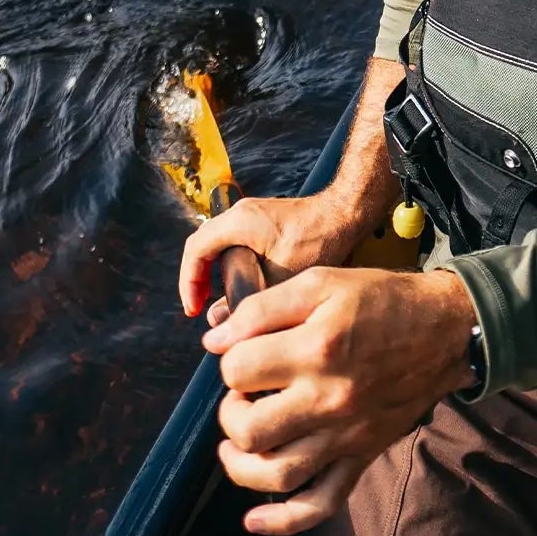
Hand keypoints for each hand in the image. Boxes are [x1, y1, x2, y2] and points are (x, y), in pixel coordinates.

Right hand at [179, 185, 382, 321]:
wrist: (348, 213)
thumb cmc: (319, 240)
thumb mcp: (281, 277)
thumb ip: (249, 299)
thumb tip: (221, 322)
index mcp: (238, 222)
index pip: (195, 250)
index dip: (189, 282)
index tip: (194, 308)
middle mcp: (240, 214)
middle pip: (205, 249)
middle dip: (201, 281)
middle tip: (205, 309)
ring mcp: (253, 216)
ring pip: (221, 248)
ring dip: (219, 275)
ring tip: (224, 304)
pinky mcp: (266, 223)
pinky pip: (238, 246)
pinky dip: (235, 268)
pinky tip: (247, 291)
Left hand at [204, 265, 477, 535]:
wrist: (446, 329)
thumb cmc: (381, 301)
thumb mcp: (322, 283)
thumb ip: (263, 308)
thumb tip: (214, 340)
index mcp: (316, 349)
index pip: (238, 370)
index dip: (229, 358)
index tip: (243, 350)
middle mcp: (329, 399)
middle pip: (249, 430)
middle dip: (230, 412)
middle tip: (242, 394)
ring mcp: (346, 435)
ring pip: (276, 474)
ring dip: (241, 465)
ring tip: (237, 442)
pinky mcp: (362, 455)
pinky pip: (323, 502)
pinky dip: (284, 521)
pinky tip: (253, 521)